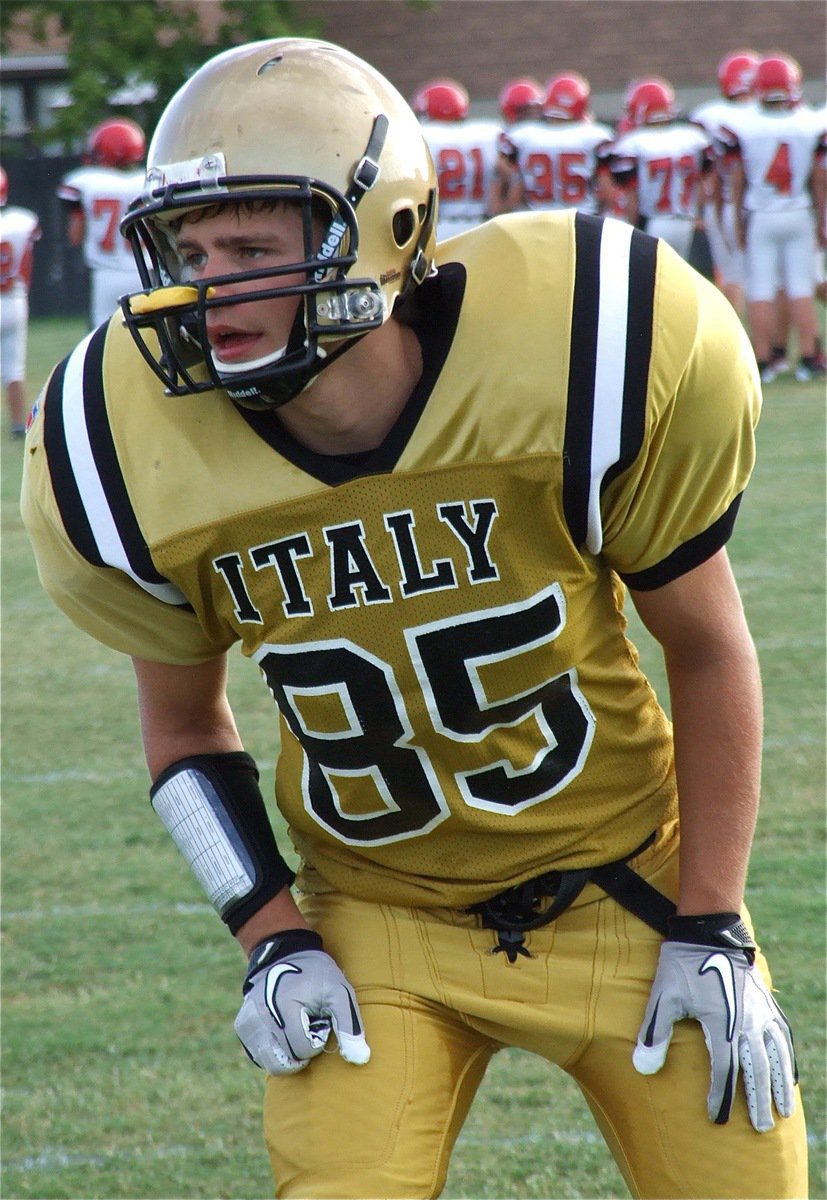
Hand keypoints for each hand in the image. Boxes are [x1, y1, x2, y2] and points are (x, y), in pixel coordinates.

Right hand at [234, 929, 370, 1074]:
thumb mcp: (339, 992)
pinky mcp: (242, 1027)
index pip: (303, 1049)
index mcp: (284, 1007)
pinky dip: (274, 1049)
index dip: (317, 1040)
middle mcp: (261, 1017)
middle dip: (301, 1049)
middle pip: (286, 1061)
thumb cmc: (316, 974)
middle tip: (307, 1025)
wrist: (284, 954)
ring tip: (294, 1026)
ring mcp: (248, 1023)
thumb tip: (361, 1060)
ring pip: (270, 1063)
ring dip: (287, 1052)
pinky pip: (259, 1055)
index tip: (318, 1021)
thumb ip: (350, 1025)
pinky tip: (282, 1028)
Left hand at [633, 938, 796, 1130]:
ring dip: (779, 1085)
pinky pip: (782, 1036)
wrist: (710, 929)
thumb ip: (653, 1033)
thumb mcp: (663, 996)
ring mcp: (760, 1013)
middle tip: (761, 1129)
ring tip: (782, 1110)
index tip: (717, 1119)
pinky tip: (790, 1074)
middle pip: (756, 1070)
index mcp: (721, 1025)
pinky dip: (787, 1058)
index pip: (724, 1071)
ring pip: (775, 1056)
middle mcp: (746, 1023)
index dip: (721, 1097)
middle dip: (758, 1102)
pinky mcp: (766, 1002)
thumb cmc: (683, 963)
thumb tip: (642, 1068)